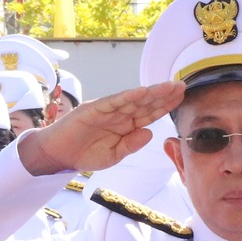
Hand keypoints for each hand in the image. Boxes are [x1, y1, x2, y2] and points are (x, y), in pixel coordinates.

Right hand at [16, 83, 184, 174]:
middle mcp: (120, 114)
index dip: (166, 105)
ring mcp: (107, 110)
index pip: (150, 113)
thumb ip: (132, 144)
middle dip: (164, 95)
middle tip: (182, 85)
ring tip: (168, 86)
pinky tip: (142, 91)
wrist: (59, 155)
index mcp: (127, 125)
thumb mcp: (115, 154)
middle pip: (146, 103)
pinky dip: (127, 96)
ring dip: (151, 92)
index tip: (182, 97)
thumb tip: (150, 132)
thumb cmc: (86, 154)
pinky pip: (113, 102)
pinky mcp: (93, 109)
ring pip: (133, 99)